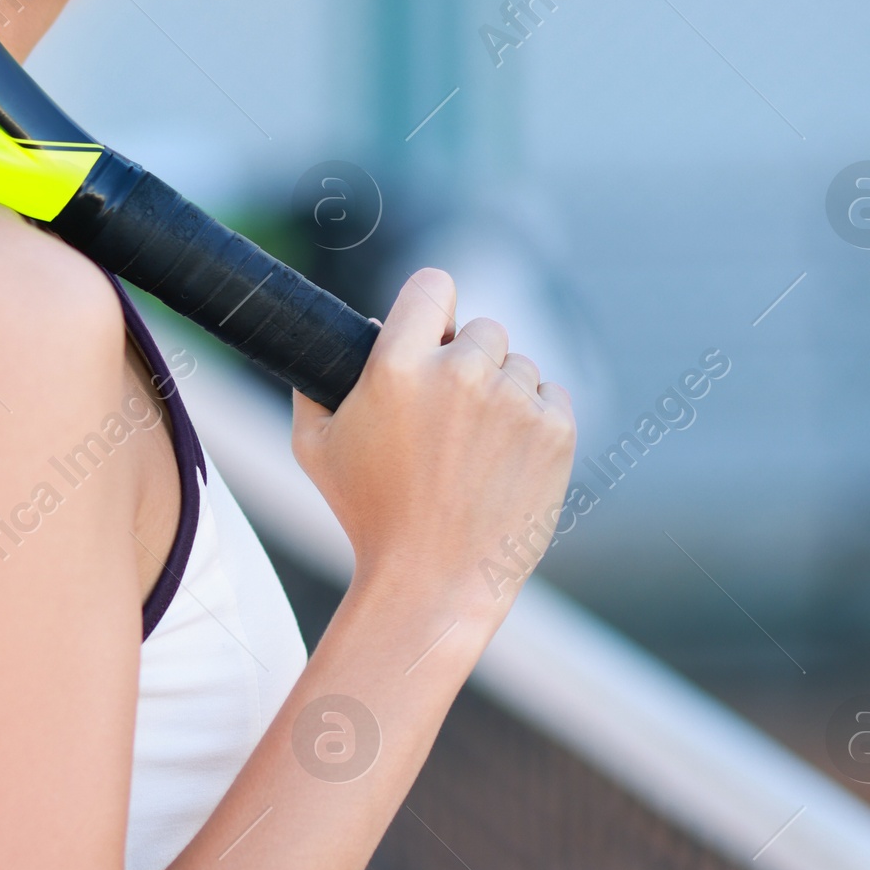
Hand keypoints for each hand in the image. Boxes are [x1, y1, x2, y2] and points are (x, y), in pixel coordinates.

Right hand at [291, 266, 575, 629]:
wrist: (433, 582)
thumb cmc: (368, 515)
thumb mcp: (313, 447)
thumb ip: (316, 383)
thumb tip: (344, 337)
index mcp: (398, 367)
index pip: (432, 287)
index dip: (430, 308)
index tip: (431, 331)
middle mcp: (461, 374)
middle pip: (480, 329)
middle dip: (466, 361)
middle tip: (448, 416)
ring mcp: (514, 401)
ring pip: (517, 364)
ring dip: (501, 392)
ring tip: (474, 449)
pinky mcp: (556, 430)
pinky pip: (550, 396)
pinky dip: (533, 419)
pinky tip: (504, 458)